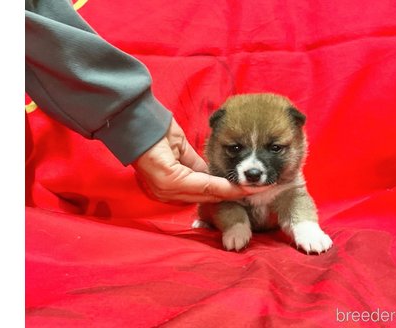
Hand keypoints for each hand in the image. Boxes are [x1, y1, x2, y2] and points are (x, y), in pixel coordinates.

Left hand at [132, 118, 265, 202]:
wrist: (136, 120)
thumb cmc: (155, 132)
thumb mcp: (180, 152)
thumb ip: (196, 168)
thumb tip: (213, 175)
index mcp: (170, 186)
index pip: (203, 192)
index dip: (228, 192)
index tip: (249, 189)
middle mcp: (168, 193)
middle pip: (209, 197)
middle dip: (235, 194)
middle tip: (259, 189)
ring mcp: (168, 190)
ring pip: (209, 193)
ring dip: (234, 191)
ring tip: (255, 187)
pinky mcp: (170, 181)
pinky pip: (203, 186)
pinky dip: (223, 186)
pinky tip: (239, 186)